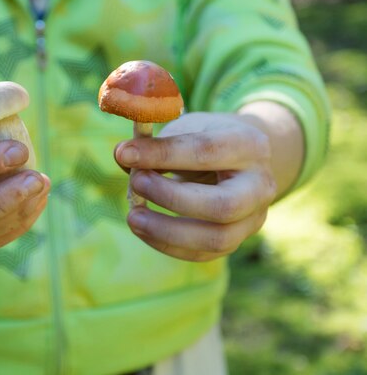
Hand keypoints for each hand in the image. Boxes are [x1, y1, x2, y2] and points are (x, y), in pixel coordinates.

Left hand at [114, 112, 277, 261]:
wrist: (240, 161)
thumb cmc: (205, 139)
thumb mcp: (185, 128)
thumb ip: (155, 142)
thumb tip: (122, 156)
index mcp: (249, 144)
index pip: (206, 151)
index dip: (163, 154)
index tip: (125, 153)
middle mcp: (260, 185)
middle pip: (222, 205)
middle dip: (171, 198)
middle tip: (135, 184)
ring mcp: (253, 218)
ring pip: (216, 239)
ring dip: (166, 231)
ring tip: (133, 216)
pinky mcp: (236, 240)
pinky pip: (202, 254)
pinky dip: (166, 245)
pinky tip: (143, 229)